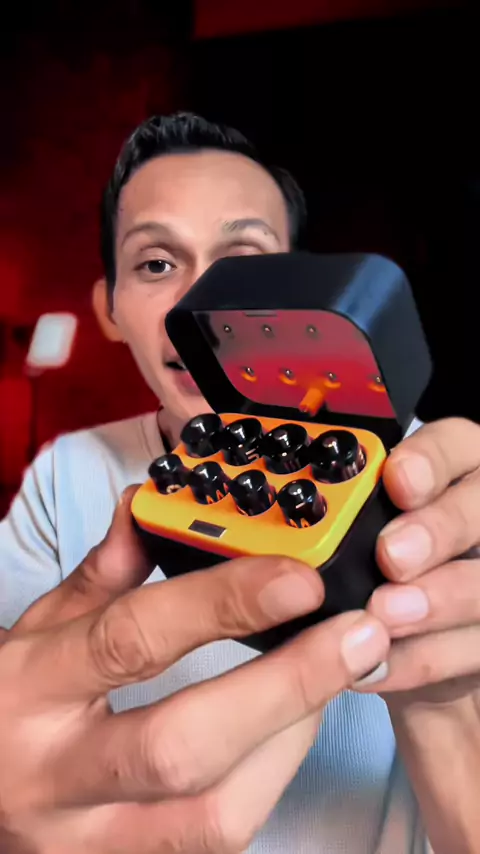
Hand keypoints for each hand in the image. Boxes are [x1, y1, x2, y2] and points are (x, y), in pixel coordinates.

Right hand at [0, 489, 388, 852]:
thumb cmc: (6, 703)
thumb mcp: (36, 629)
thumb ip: (100, 574)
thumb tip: (149, 507)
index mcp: (28, 689)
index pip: (132, 640)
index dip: (221, 605)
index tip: (299, 577)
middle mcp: (53, 775)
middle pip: (181, 745)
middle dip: (285, 688)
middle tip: (358, 637)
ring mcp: (86, 842)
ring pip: (213, 814)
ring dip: (292, 740)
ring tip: (335, 679)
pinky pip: (216, 843)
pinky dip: (270, 782)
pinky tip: (292, 730)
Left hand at [361, 417, 479, 707]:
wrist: (416, 649)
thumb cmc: (384, 573)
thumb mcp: (364, 535)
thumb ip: (351, 520)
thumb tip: (302, 529)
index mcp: (454, 473)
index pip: (456, 445)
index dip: (432, 459)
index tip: (397, 479)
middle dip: (438, 529)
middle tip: (392, 556)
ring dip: (433, 601)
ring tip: (383, 615)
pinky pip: (473, 648)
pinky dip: (422, 659)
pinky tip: (378, 664)